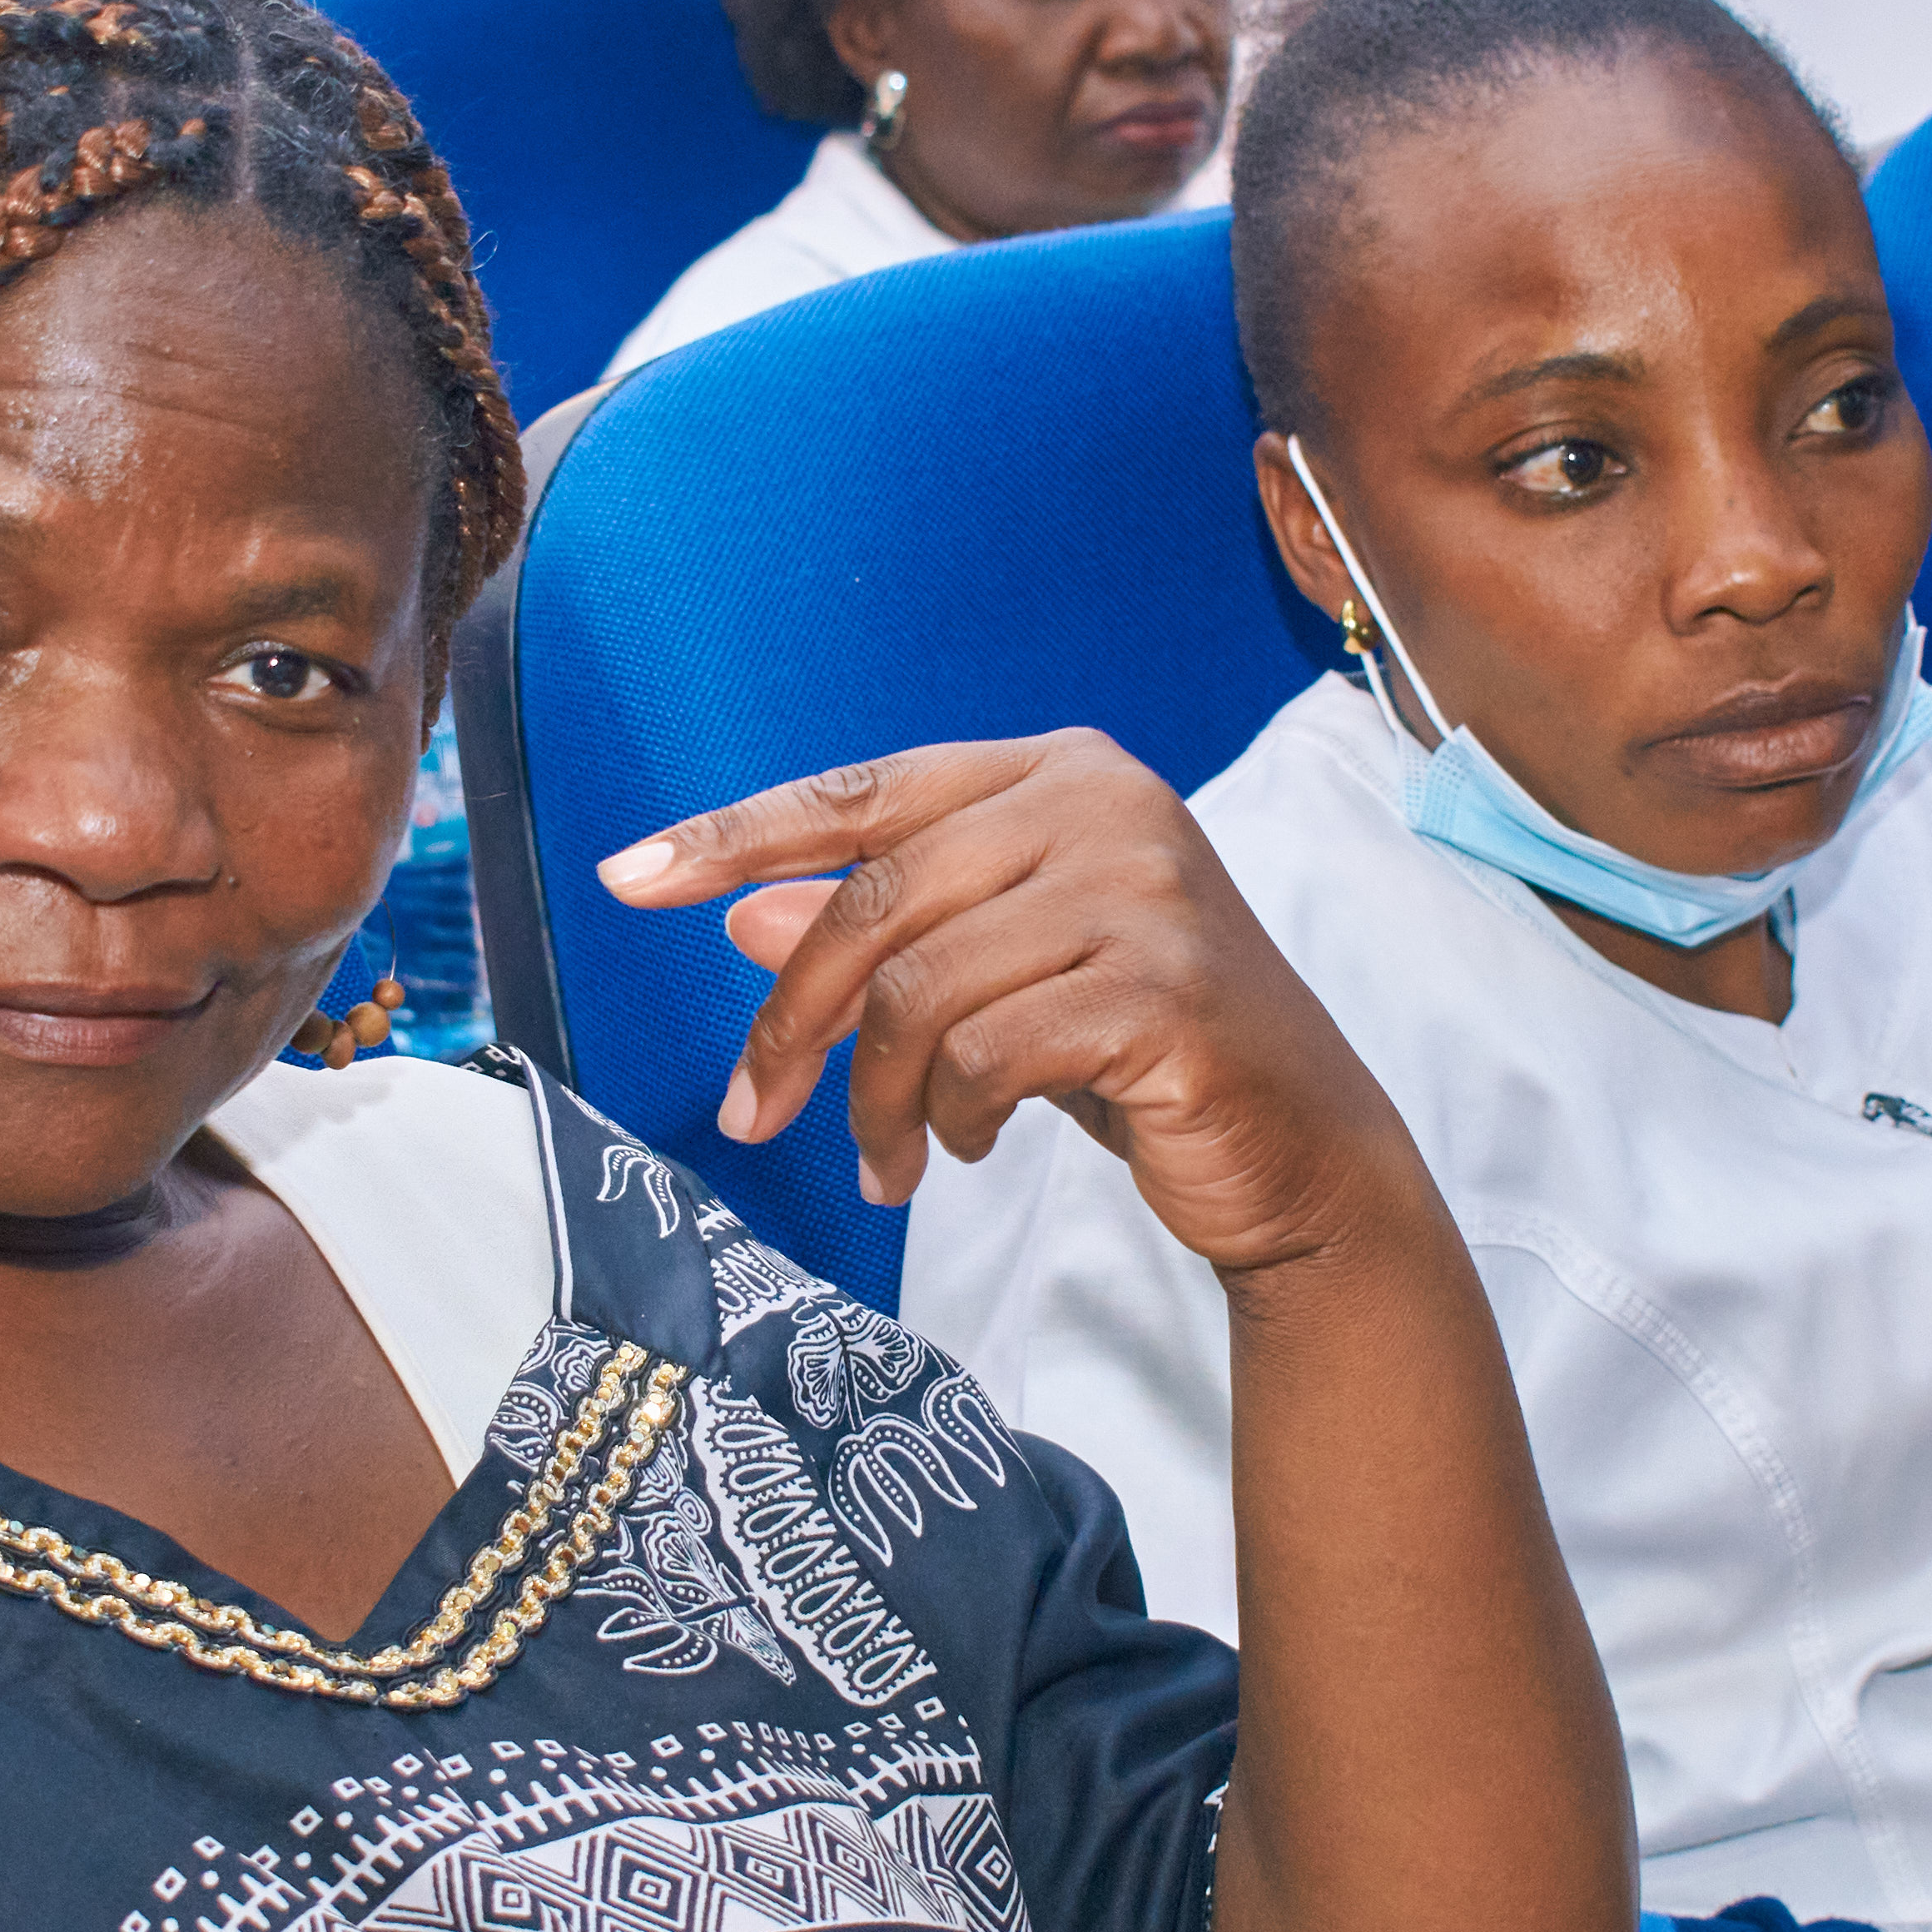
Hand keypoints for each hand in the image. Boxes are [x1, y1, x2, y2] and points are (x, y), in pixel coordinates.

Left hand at [598, 731, 1425, 1280]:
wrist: (1303, 1155)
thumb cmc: (1141, 1055)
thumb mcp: (996, 983)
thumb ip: (887, 934)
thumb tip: (744, 914)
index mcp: (1060, 772)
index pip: (861, 792)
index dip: (735, 834)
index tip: (628, 879)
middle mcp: (1105, 804)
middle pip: (872, 902)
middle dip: (792, 1023)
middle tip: (753, 1114)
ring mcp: (1143, 891)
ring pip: (916, 991)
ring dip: (877, 1097)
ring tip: (892, 1159)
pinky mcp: (1162, 991)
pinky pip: (984, 1055)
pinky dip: (950, 1118)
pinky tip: (969, 1147)